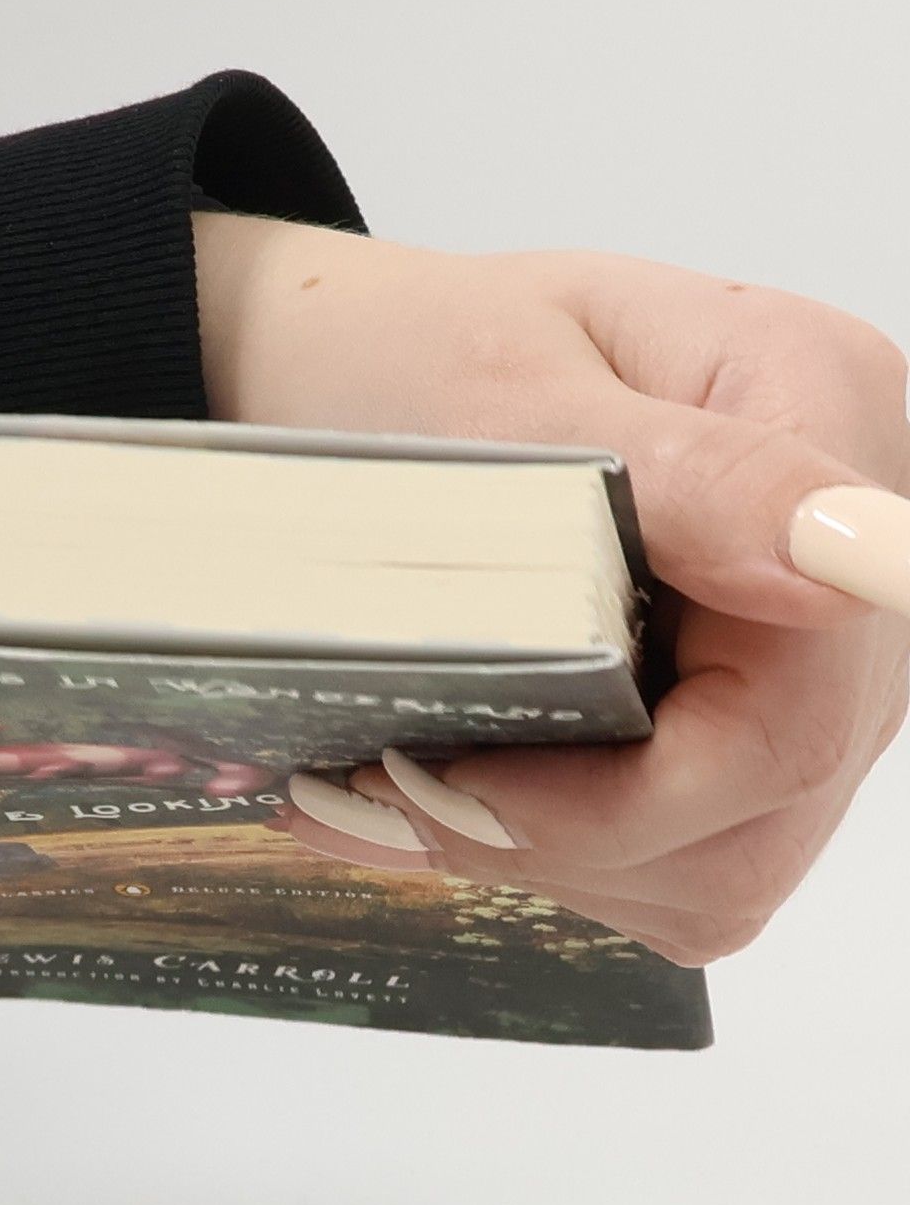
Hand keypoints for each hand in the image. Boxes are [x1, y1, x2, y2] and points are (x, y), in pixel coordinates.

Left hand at [192, 211, 909, 965]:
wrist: (358, 363)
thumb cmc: (416, 348)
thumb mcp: (509, 382)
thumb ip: (683, 474)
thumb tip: (843, 561)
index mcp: (825, 413)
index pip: (798, 694)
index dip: (635, 788)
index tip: (450, 781)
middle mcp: (845, 554)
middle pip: (773, 790)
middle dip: (568, 834)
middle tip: (387, 793)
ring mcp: (807, 650)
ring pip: (731, 851)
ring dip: (552, 855)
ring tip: (388, 794)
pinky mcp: (740, 716)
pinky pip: (682, 853)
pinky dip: (555, 852)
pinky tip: (442, 799)